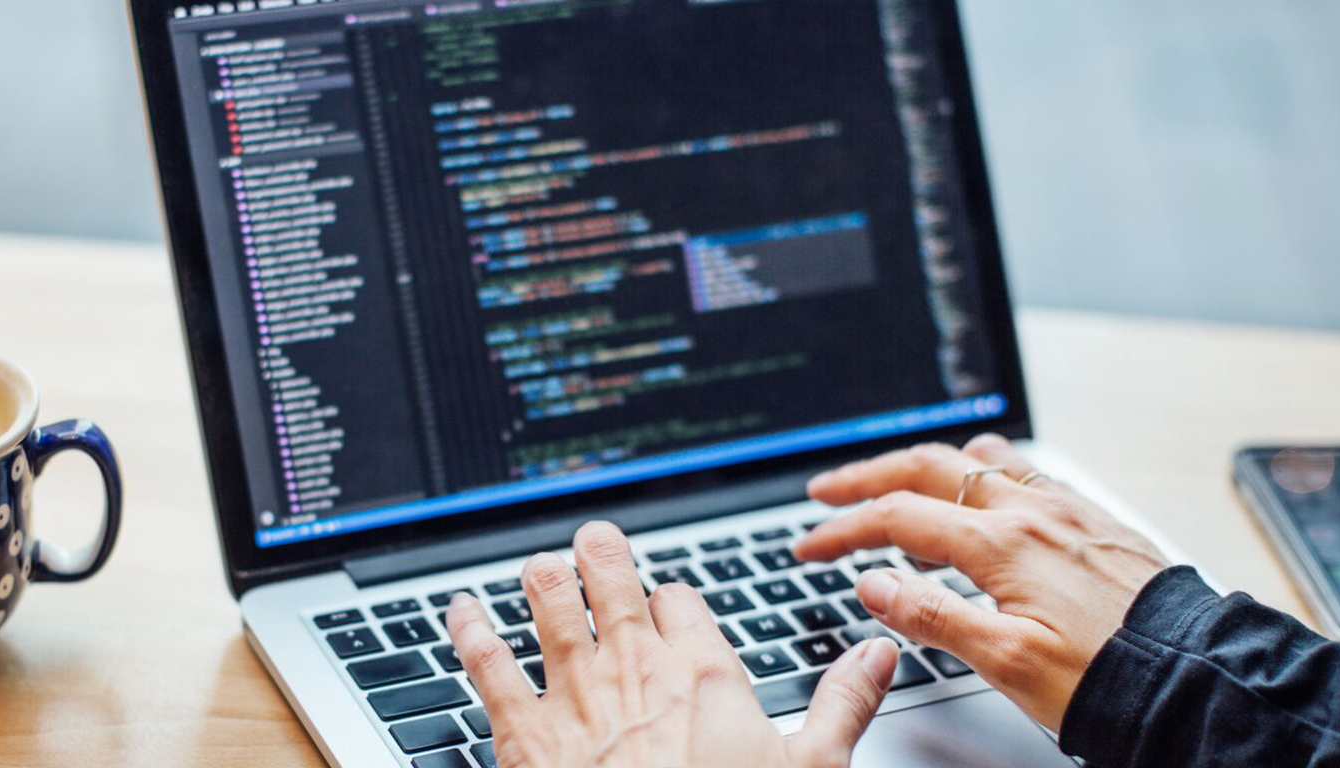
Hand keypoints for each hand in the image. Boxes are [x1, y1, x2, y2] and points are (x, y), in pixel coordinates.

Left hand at [446, 521, 900, 767]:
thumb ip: (844, 702)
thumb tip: (879, 654)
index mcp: (703, 671)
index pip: (680, 600)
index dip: (669, 598)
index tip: (664, 603)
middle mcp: (634, 670)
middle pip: (608, 582)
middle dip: (597, 556)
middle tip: (590, 541)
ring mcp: (574, 697)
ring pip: (548, 606)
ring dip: (540, 579)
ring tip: (536, 565)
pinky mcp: (524, 734)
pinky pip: (488, 667)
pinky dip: (470, 632)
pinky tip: (459, 612)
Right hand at [793, 435, 1168, 730]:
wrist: (1199, 679)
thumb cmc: (1111, 678)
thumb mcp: (1008, 661)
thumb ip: (933, 616)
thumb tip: (873, 583)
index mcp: (1003, 545)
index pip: (898, 519)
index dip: (842, 530)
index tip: (808, 546)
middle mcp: (1034, 513)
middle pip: (929, 469)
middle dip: (867, 477)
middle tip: (825, 491)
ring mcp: (1067, 510)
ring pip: (980, 461)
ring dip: (927, 464)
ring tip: (897, 481)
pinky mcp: (1095, 522)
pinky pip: (1024, 474)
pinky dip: (980, 474)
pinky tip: (980, 494)